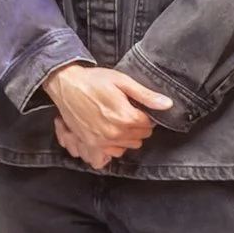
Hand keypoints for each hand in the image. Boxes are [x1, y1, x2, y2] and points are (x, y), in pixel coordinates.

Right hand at [43, 63, 172, 169]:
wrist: (65, 85)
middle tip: (129, 113)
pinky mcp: (91, 143)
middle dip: (139, 126)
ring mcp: (102, 140)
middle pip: (141, 136)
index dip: (147, 115)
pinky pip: (114, 152)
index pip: (149, 125)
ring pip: (130, 145)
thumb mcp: (122, 81)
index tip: (139, 108)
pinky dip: (117, 144)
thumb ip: (146, 95)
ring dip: (129, 136)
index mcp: (125, 117)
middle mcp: (115, 132)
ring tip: (120, 121)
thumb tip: (167, 104)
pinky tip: (112, 132)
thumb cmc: (93, 80)